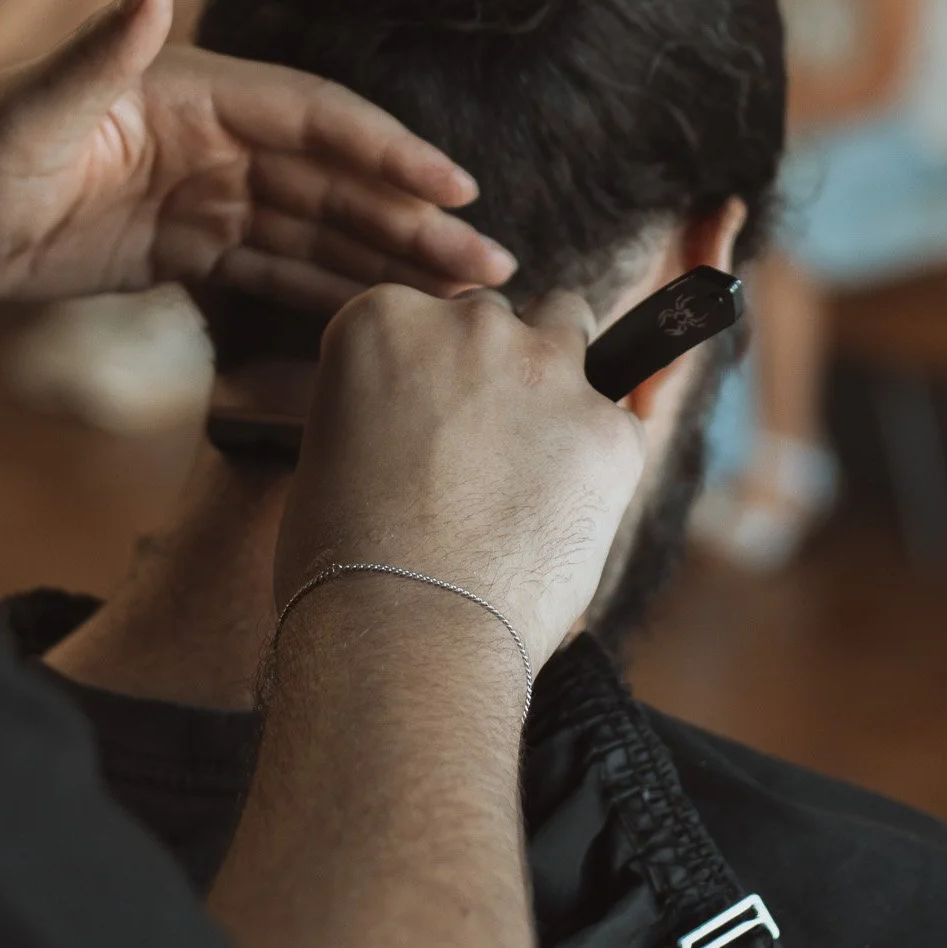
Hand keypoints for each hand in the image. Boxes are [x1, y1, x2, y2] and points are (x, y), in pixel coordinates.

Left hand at [0, 0, 514, 311]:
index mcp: (197, 92)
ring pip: (318, 228)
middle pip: (337, 180)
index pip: (316, 118)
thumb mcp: (31, 105)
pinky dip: (328, 290)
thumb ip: (101, 48)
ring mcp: (206, 194)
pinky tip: (381, 315)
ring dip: (387, 259)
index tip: (455, 187)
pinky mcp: (186, 246)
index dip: (389, 150)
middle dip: (412, 221)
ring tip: (459, 298)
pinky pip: (274, 269)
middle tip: (487, 268)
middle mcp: (216, 138)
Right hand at [274, 286, 646, 671]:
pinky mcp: (607, 427)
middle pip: (495, 317)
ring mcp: (545, 369)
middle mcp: (467, 323)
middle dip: (491, 368)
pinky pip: (617, 421)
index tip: (424, 419)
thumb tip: (419, 423)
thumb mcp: (329, 450)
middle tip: (480, 445)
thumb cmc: (345, 562)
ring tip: (540, 450)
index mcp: (383, 319)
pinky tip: (566, 512)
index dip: (427, 371)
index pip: (423, 314)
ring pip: (571, 326)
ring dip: (559, 371)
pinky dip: (599, 457)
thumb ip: (384, 405)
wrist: (406, 632)